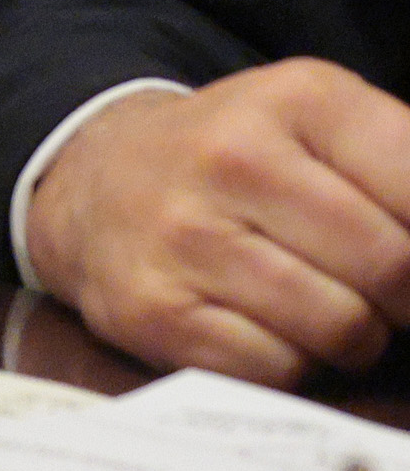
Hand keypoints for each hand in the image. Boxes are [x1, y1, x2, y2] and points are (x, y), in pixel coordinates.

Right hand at [25, 62, 409, 380]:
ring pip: (344, 330)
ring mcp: (186, 238)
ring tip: (314, 298)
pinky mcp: (155, 311)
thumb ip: (405, 166)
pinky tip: (261, 321)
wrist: (92, 179)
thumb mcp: (324, 121)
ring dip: (351, 333)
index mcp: (298, 99)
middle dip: (403, 296)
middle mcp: (234, 160)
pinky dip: (289, 361)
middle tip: (376, 284)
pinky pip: (280, 371)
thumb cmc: (238, 158)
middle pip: (394, 270)